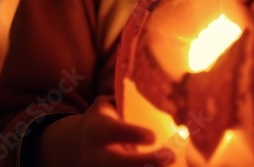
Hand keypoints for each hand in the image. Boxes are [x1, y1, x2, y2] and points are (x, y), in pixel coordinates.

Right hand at [39, 96, 172, 166]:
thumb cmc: (101, 120)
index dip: (132, 134)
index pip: (112, 132)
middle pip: (118, 163)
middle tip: (170, 157)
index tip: (152, 136)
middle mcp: (97, 154)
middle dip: (144, 162)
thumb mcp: (105, 106)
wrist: (79, 146)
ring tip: (173, 165)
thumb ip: (123, 101)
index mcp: (97, 130)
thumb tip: (150, 93)